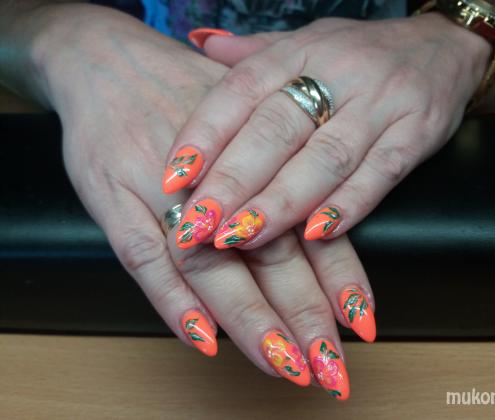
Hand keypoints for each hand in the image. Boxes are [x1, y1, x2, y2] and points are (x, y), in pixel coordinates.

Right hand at [33, 4, 374, 398]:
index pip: (308, 232)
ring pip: (214, 268)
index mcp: (259, 164)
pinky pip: (144, 258)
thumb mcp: (244, 125)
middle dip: (304, 318)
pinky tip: (201, 337)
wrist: (108, 63)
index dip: (339, 282)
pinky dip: (172, 301)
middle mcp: (218, 184)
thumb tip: (323, 233)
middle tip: (330, 369)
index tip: (362, 326)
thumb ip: (278, 175)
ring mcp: (164, 194)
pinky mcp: (114, 201)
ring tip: (283, 365)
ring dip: (251, 320)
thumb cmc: (185, 99)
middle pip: (270, 259)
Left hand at [163, 14, 490, 248]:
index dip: (204, 134)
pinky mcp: (419, 133)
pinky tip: (317, 235)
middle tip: (197, 224)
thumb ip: (254, 53)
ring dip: (281, 203)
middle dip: (234, 182)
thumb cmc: (360, 54)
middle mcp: (338, 74)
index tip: (173, 177)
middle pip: (277, 130)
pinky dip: (348, 205)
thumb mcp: (306, 42)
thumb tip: (197, 45)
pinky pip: (380, 173)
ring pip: (324, 158)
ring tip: (242, 238)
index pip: (241, 89)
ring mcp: (382, 104)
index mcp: (299, 51)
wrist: (445, 48)